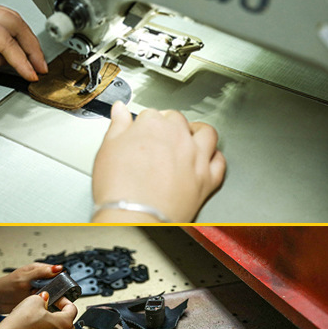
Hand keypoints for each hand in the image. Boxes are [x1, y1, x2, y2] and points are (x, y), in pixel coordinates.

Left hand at [0, 1, 47, 80]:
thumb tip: (5, 62)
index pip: (8, 42)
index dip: (23, 61)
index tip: (32, 74)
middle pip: (17, 26)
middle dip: (33, 48)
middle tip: (41, 65)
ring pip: (13, 18)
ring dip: (27, 38)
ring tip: (35, 56)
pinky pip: (4, 17)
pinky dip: (16, 31)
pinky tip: (19, 42)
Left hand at [0, 263, 63, 313]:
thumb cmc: (6, 285)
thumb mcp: (25, 277)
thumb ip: (41, 272)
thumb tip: (58, 268)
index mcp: (39, 270)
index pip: (56, 272)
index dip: (61, 278)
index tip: (64, 285)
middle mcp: (40, 280)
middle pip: (56, 284)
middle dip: (56, 290)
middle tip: (53, 295)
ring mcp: (38, 290)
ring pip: (52, 294)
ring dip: (51, 298)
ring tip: (47, 300)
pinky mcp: (36, 300)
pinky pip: (45, 302)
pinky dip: (45, 304)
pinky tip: (43, 306)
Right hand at [0, 291, 76, 328]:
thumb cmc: (21, 323)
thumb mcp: (35, 300)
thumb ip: (45, 297)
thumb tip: (45, 298)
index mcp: (65, 323)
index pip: (72, 308)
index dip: (64, 300)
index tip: (57, 298)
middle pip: (69, 321)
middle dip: (62, 312)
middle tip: (52, 306)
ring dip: (54, 323)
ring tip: (42, 315)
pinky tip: (36, 326)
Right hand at [91, 102, 225, 221]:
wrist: (134, 218)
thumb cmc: (119, 188)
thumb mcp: (108, 149)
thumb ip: (118, 125)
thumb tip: (120, 109)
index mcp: (154, 125)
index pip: (152, 114)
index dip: (146, 124)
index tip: (142, 131)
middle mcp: (179, 136)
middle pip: (178, 120)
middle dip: (169, 125)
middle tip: (160, 138)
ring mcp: (196, 157)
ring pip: (207, 133)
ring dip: (199, 132)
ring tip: (190, 137)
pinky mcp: (207, 178)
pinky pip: (219, 162)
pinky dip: (215, 158)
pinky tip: (207, 160)